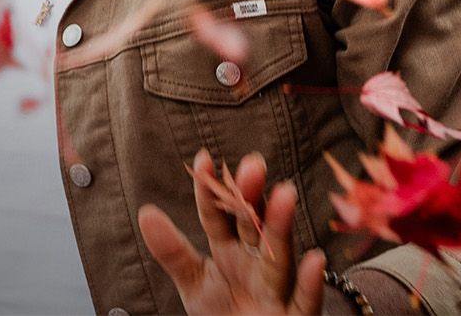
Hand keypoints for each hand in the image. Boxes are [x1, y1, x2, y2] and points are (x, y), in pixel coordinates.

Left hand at [137, 149, 327, 314]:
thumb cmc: (225, 311)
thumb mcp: (193, 280)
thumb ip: (173, 250)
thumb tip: (146, 212)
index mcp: (230, 249)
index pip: (216, 217)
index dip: (210, 192)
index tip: (203, 160)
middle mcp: (256, 262)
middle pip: (253, 228)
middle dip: (252, 199)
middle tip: (252, 165)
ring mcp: (276, 288)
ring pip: (279, 257)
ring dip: (281, 227)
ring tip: (284, 194)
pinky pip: (304, 300)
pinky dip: (310, 282)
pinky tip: (314, 259)